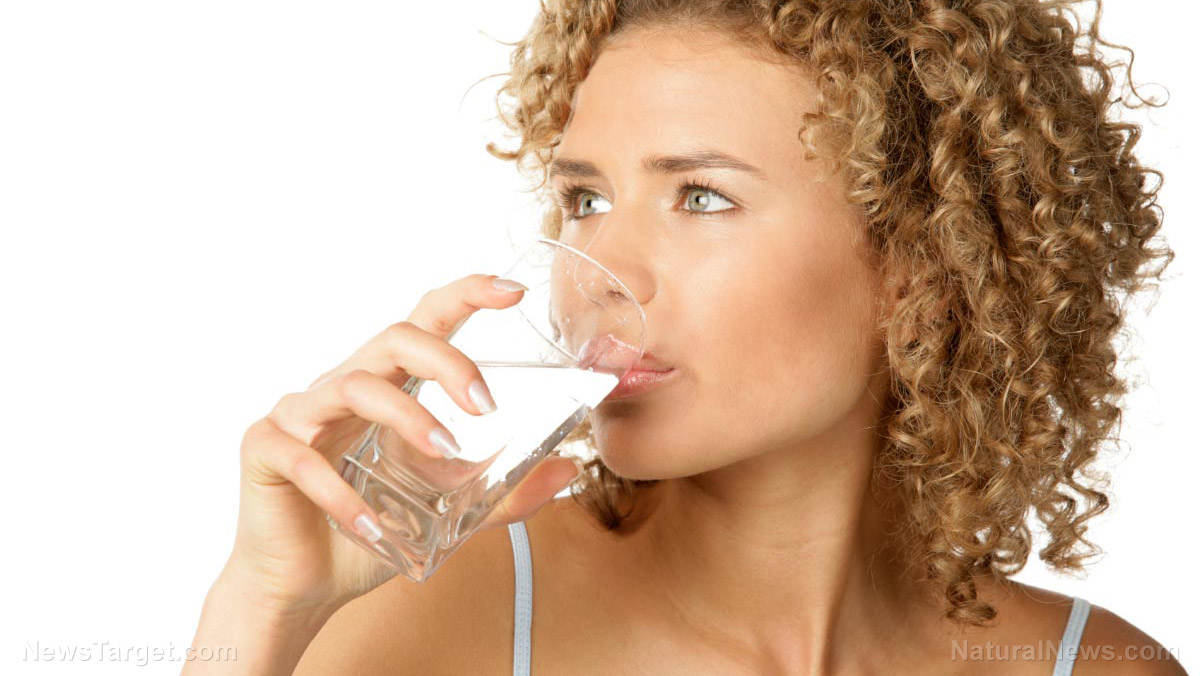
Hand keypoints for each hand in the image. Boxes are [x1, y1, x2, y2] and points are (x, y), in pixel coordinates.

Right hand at [222, 274, 583, 617]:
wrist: (306, 585)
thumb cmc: (371, 529)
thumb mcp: (450, 512)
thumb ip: (503, 491)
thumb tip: (567, 470)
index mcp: (389, 386)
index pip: (427, 322)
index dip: (466, 295)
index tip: (512, 290)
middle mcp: (345, 385)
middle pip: (395, 338)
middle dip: (447, 361)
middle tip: (485, 406)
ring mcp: (302, 413)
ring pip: (354, 385)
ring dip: (407, 419)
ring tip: (444, 455)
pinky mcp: (266, 449)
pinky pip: (305, 458)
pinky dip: (343, 495)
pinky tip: (373, 528)